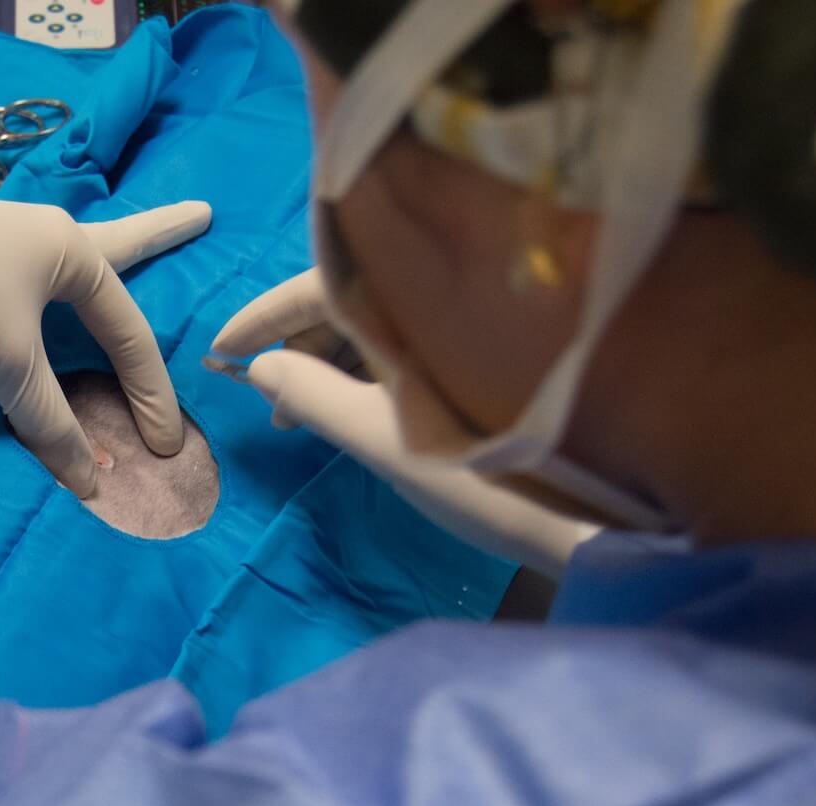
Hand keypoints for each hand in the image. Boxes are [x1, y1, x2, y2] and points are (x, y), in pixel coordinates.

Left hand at [0, 185, 211, 495]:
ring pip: (61, 274)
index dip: (151, 393)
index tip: (166, 445)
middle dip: (158, 236)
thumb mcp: (9, 366)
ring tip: (119, 261)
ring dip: (91, 280)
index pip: (128, 329)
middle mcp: (41, 236)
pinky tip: (37, 296)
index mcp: (71, 250)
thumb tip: (89, 480)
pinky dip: (40, 307)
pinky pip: (20, 292)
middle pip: (115, 249)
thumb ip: (51, 423)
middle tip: (200, 216)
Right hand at [211, 272, 598, 578]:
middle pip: (354, 291)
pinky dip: (370, 366)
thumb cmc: (484, 476)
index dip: (265, 314)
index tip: (218, 348)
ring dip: (331, 356)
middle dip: (297, 338)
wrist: (597, 516)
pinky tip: (348, 406)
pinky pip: (413, 341)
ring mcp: (474, 326)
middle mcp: (447, 296)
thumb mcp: (380, 437)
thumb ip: (312, 393)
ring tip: (294, 412)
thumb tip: (259, 366)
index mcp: (417, 298)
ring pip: (383, 318)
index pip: (320, 279)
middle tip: (261, 392)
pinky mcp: (493, 359)